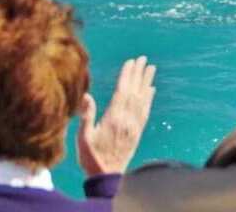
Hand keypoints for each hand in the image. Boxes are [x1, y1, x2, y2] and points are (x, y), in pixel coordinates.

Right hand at [77, 56, 156, 175]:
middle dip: (139, 74)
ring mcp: (134, 126)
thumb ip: (87, 116)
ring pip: (143, 99)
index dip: (127, 75)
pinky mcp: (138, 132)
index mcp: (113, 118)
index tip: (131, 61)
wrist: (107, 176)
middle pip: (135, 92)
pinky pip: (146, 111)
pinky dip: (149, 99)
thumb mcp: (83, 138)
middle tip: (144, 58)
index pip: (122, 91)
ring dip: (147, 82)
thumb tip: (87, 96)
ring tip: (151, 68)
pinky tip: (152, 90)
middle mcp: (127, 120)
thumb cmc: (91, 157)